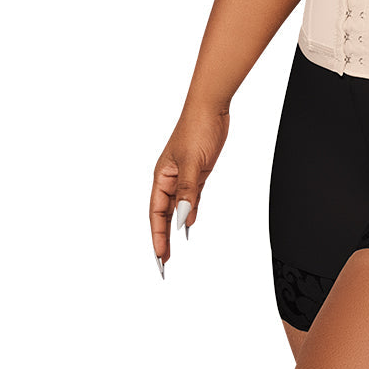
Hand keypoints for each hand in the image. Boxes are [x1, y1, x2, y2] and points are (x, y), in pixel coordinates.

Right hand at [149, 102, 229, 276]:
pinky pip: (190, 197)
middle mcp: (169, 178)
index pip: (156, 213)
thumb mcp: (192, 163)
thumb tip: (181, 218)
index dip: (157, 235)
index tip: (159, 256)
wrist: (211, 107)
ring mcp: (183, 175)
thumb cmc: (197, 128)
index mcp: (162, 176)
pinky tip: (189, 222)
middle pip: (163, 214)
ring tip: (172, 248)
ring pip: (176, 207)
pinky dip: (189, 210)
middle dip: (162, 237)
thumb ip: (187, 191)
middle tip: (163, 261)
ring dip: (175, 226)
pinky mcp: (197, 171)